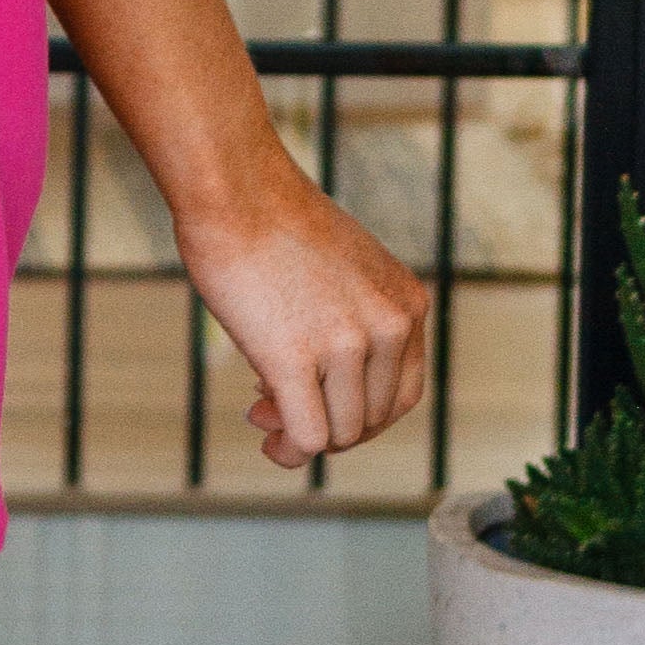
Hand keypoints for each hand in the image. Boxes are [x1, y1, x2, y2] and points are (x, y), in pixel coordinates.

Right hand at [173, 141, 430, 470]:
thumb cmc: (275, 224)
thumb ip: (354, 322)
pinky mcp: (295, 357)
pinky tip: (269, 441)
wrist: (237, 192)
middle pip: (374, 419)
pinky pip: (308, 436)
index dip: (361, 412)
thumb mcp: (346, 272)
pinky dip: (290, 451)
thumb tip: (325, 388)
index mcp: (407, 303)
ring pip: (341, 434)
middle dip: (329, 427)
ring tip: (263, 416)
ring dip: (304, 439)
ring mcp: (345, 343)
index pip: (403, 394)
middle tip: (278, 410)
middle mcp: (388, 325)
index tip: (321, 403)